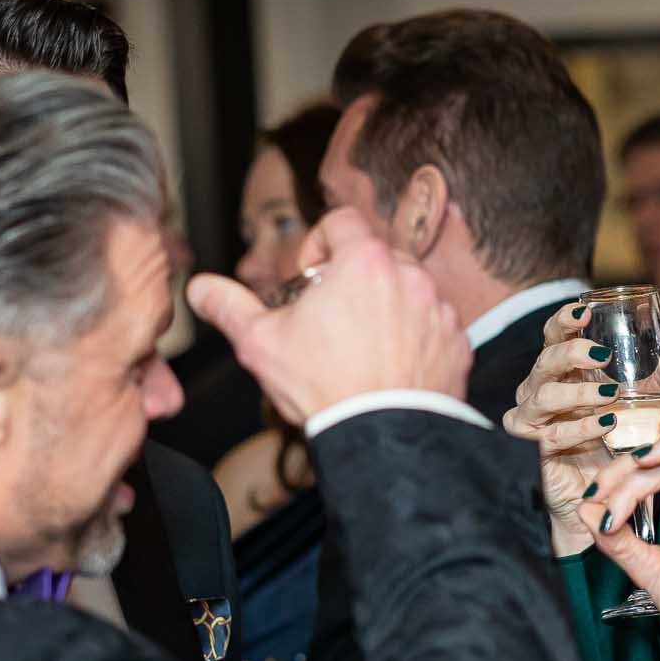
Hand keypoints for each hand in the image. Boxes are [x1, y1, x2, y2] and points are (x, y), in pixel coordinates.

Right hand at [188, 208, 469, 424]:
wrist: (384, 439)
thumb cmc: (325, 388)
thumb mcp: (261, 343)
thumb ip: (229, 306)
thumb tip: (200, 288)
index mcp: (365, 261)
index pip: (342, 221)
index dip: (318, 244)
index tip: (310, 278)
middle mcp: (411, 276)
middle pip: (377, 256)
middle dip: (353, 277)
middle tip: (331, 317)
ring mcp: (440, 310)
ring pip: (409, 290)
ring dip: (386, 307)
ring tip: (361, 347)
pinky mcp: (459, 342)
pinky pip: (434, 326)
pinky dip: (415, 338)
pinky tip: (391, 367)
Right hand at [501, 304, 659, 556]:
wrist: (603, 493)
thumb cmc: (620, 442)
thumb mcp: (653, 407)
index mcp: (563, 372)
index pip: (553, 336)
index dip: (564, 321)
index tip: (585, 310)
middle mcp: (540, 390)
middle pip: (545, 361)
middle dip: (571, 353)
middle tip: (602, 356)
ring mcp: (532, 421)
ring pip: (544, 396)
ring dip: (578, 393)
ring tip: (610, 395)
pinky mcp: (533, 451)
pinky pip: (552, 435)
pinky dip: (579, 428)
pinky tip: (605, 425)